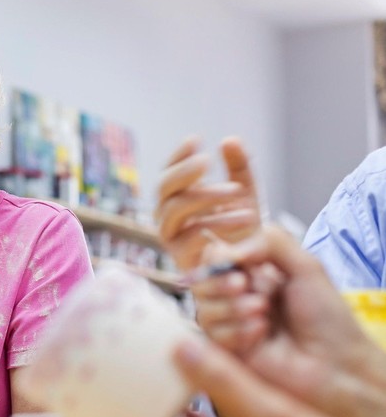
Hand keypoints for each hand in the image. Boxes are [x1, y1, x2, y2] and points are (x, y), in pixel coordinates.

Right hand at [156, 137, 261, 270]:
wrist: (252, 277)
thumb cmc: (245, 235)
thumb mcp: (246, 198)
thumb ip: (240, 169)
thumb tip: (229, 139)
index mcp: (178, 203)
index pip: (168, 176)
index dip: (177, 158)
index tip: (195, 140)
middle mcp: (169, 221)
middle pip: (163, 190)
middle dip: (183, 173)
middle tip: (207, 162)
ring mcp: (173, 241)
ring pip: (173, 212)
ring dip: (204, 197)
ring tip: (237, 191)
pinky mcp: (185, 263)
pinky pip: (191, 238)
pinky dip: (216, 224)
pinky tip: (245, 216)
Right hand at [195, 225, 385, 416]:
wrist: (337, 365)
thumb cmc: (327, 319)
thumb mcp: (306, 266)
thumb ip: (270, 242)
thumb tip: (227, 249)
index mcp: (253, 274)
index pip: (214, 256)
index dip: (220, 259)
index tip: (240, 266)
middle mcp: (236, 298)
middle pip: (200, 281)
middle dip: (222, 284)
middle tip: (251, 291)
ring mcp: (229, 325)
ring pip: (203, 308)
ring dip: (234, 310)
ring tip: (264, 317)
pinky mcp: (226, 352)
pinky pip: (212, 335)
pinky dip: (237, 332)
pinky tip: (261, 336)